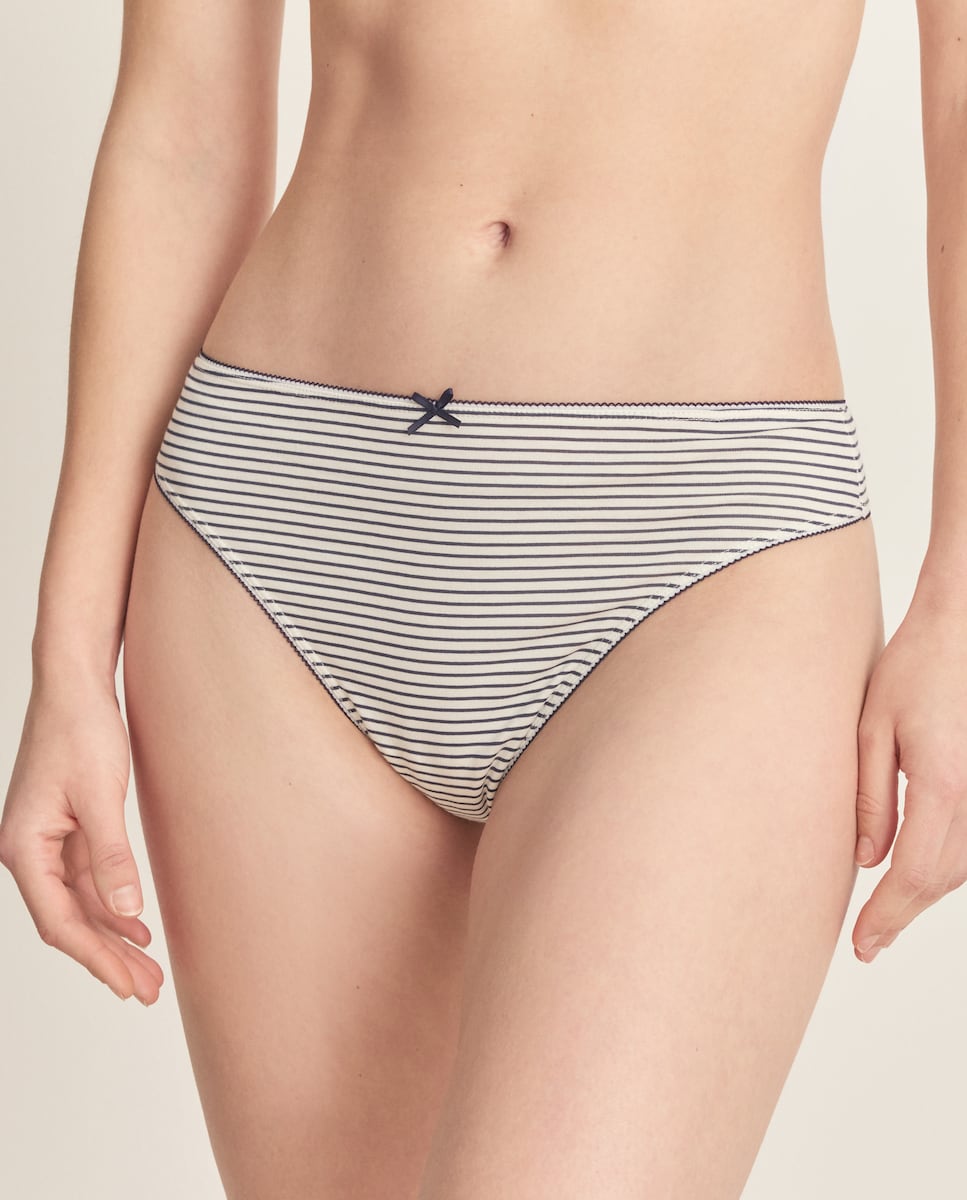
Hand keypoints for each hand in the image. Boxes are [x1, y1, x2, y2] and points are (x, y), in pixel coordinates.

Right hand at [0, 672, 163, 1002]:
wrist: (76, 686)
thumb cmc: (82, 731)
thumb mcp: (102, 794)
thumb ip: (111, 855)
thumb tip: (125, 911)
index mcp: (24, 847)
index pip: (60, 921)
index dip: (96, 958)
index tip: (130, 986)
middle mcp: (28, 851)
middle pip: (68, 921)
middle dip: (108, 959)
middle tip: (149, 991)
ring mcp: (45, 843)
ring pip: (79, 905)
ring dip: (113, 937)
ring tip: (150, 971)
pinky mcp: (66, 830)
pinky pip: (86, 881)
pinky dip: (112, 906)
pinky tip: (136, 928)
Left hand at [852, 593, 966, 961]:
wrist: (960, 629)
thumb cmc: (914, 668)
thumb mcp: (872, 728)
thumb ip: (869, 797)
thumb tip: (866, 859)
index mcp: (942, 784)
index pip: (913, 874)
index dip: (887, 916)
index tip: (863, 945)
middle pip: (941, 879)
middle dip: (903, 914)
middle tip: (868, 943)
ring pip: (962, 867)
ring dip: (925, 893)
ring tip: (884, 915)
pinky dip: (945, 868)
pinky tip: (918, 875)